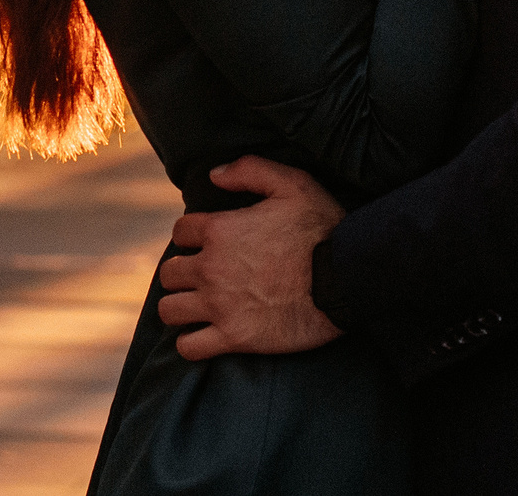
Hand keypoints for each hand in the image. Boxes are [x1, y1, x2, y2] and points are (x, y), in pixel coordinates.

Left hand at [155, 157, 345, 358]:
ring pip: (170, 309)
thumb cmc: (323, 228)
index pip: (181, 232)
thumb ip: (249, 169)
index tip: (207, 243)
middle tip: (203, 276)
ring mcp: (220, 305)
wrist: (348, 279)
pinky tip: (203, 335)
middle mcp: (212, 268)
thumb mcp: (292, 183)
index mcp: (220, 230)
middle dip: (183, 272)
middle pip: (170, 273)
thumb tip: (214, 175)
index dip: (192, 235)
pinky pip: (190, 347)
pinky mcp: (235, 338)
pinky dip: (191, 342)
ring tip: (197, 305)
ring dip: (180, 306)